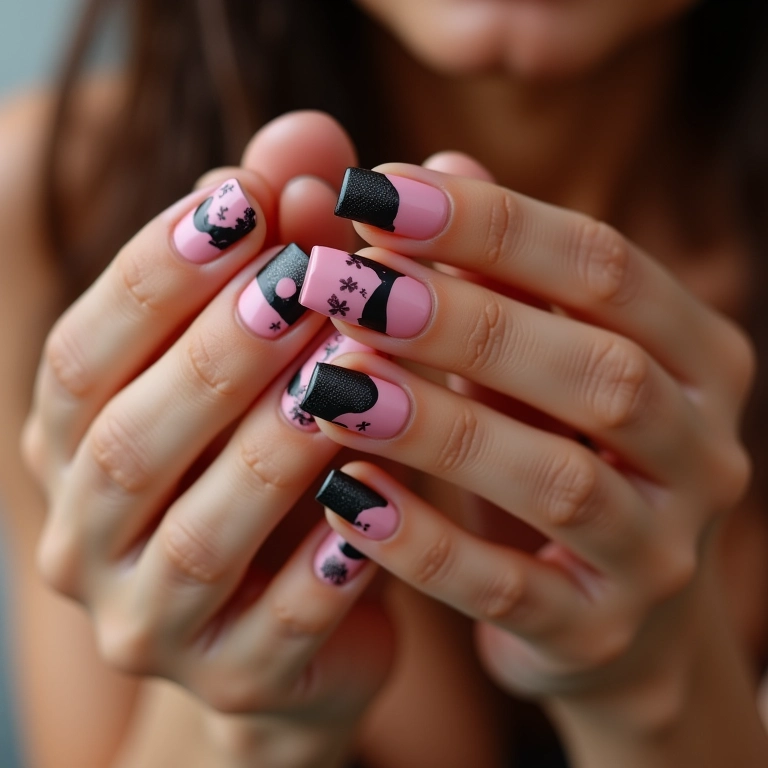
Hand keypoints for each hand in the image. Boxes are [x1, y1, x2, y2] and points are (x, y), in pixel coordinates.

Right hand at [21, 113, 392, 764]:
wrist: (299, 617)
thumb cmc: (280, 463)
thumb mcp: (269, 355)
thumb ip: (282, 245)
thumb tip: (306, 139)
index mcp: (76, 445)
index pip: (83, 353)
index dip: (158, 272)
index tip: (246, 196)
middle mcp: (85, 536)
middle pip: (124, 443)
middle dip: (215, 354)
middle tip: (306, 276)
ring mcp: (148, 623)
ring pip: (199, 536)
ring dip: (273, 450)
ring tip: (350, 374)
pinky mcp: (232, 682)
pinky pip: (278, 629)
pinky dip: (328, 566)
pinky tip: (377, 502)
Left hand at [293, 161, 753, 717]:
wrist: (607, 608)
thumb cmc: (559, 453)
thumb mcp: (537, 359)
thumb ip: (498, 270)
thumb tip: (440, 163)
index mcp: (697, 359)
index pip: (605, 266)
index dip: (490, 222)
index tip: (371, 189)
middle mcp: (702, 451)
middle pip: (596, 371)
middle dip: (458, 319)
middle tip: (338, 280)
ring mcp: (661, 553)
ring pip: (559, 481)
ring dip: (437, 427)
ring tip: (328, 384)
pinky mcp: (599, 634)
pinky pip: (509, 592)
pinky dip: (424, 544)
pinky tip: (343, 498)